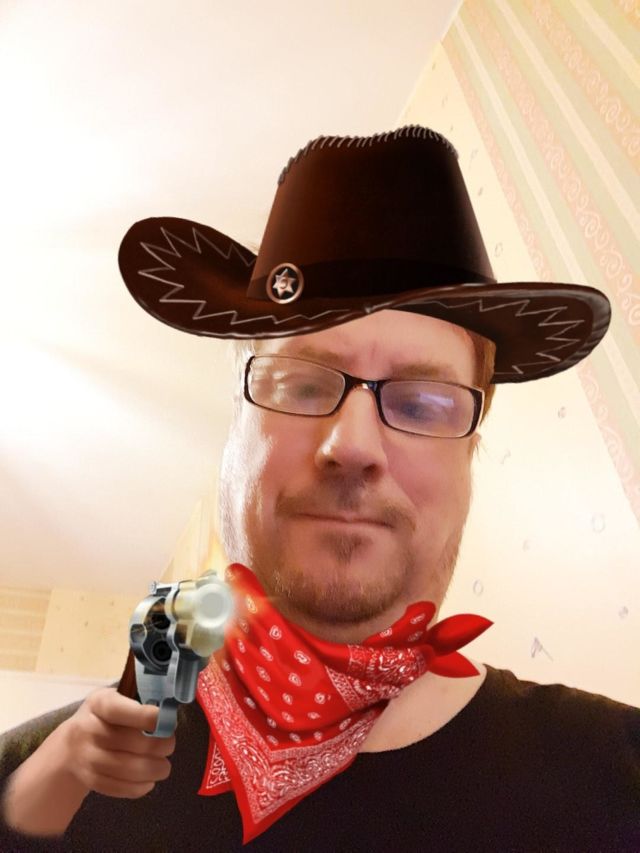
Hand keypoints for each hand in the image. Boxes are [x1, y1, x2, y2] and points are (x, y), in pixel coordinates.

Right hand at [60, 686, 175, 798]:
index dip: (143, 716)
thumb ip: (138, 704)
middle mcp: (87, 729)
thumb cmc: (105, 718)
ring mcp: (86, 757)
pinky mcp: (89, 780)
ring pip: (124, 768)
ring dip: (151, 769)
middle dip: (157, 745)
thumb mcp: (115, 700)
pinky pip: (116, 787)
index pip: (118, 709)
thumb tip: (169, 715)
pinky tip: (149, 781)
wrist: (70, 746)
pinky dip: (137, 787)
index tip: (164, 719)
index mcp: (98, 703)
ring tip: (164, 767)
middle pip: (127, 741)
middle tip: (170, 746)